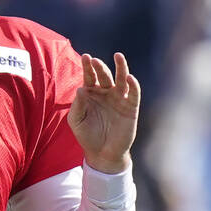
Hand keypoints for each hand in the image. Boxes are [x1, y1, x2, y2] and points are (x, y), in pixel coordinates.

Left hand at [67, 52, 140, 174]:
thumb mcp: (76, 121)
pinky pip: (134, 93)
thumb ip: (78, 105)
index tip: (85, 57)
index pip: (90, 76)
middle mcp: (106, 93)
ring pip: (121, 79)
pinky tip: (129, 78)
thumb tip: (81, 89)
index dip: (88, 66)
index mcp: (91, 93)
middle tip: (94, 60)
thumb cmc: (87, 136)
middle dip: (100, 67)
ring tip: (118, 56)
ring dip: (121, 67)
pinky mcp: (131, 107)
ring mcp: (119, 99)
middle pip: (104, 75)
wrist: (102, 154)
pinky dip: (133, 85)